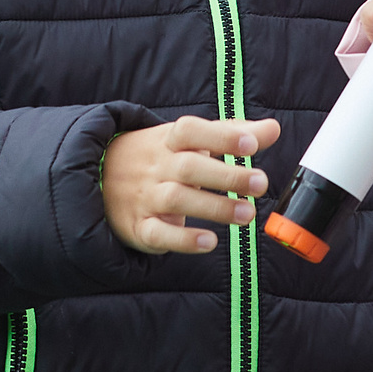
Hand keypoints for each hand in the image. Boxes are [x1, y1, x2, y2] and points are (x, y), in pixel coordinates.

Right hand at [101, 115, 282, 255]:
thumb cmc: (160, 158)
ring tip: (248, 214)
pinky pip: (158, 233)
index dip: (220, 137)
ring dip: (215, 208)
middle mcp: (155, 167)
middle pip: (189, 168)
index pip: (190, 131)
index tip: (251, 145)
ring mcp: (145, 197)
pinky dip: (183, 240)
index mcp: (168, 140)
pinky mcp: (139, 227)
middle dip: (227, 176)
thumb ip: (232, 135)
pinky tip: (210, 242)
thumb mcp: (190, 142)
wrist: (99, 179)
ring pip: (177, 200)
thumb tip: (273, 129)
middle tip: (261, 183)